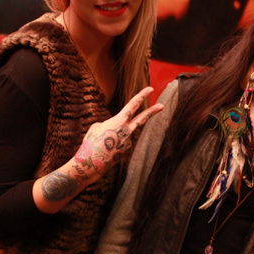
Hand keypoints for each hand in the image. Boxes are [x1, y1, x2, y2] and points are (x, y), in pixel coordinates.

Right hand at [37, 87, 162, 208]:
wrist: (91, 163)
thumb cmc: (91, 143)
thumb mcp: (96, 127)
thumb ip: (109, 123)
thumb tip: (117, 128)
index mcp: (119, 121)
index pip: (133, 105)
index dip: (142, 95)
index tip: (150, 89)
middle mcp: (127, 131)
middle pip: (142, 118)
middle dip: (152, 111)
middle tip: (162, 105)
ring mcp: (129, 142)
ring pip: (123, 134)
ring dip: (113, 137)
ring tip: (102, 144)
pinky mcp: (127, 151)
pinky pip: (120, 143)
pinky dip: (113, 144)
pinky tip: (105, 151)